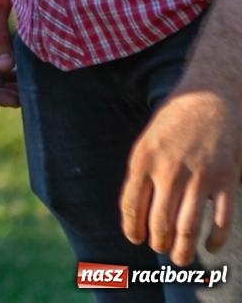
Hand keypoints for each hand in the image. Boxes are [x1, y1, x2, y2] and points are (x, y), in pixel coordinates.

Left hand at [121, 88, 241, 266]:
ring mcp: (199, 177)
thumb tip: (140, 212)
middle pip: (159, 223)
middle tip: (160, 249)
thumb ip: (143, 173)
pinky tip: (210, 246)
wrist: (211, 98)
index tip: (136, 238)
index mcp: (143, 160)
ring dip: (183, 250)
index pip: (131, 206)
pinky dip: (215, 240)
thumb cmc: (175, 121)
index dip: (132, 229)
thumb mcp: (148, 141)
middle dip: (158, 243)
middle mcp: (168, 170)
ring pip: (188, 228)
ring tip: (180, 259)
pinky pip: (221, 221)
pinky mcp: (226, 180)